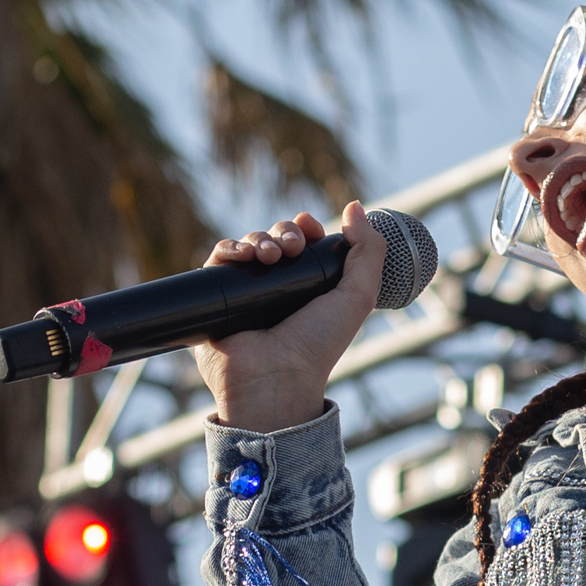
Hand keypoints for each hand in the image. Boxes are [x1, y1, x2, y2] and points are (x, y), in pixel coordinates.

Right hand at [190, 201, 387, 435]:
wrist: (274, 379)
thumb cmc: (318, 345)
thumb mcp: (358, 297)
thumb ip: (368, 252)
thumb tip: (355, 207)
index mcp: (310, 287)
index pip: (304, 244)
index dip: (305, 229)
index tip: (309, 227)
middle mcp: (277, 289)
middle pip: (276, 239)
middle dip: (284, 233)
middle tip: (291, 248)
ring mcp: (246, 293)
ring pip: (248, 245)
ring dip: (259, 239)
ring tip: (268, 256)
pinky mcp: (217, 296)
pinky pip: (219, 259)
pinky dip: (229, 248)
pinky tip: (243, 255)